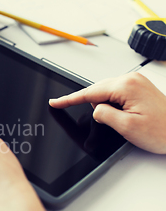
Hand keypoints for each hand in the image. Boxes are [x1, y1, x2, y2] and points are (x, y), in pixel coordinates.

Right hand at [50, 72, 165, 153]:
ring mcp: (135, 83)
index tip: (55, 102)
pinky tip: (123, 116)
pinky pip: (115, 95)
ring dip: (107, 109)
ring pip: (105, 94)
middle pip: (97, 91)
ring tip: (125, 121)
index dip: (70, 99)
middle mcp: (131, 80)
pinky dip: (113, 106)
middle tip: (112, 123)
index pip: (89, 92)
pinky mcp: (138, 89)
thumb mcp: (126, 127)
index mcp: (126, 86)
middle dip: (95, 108)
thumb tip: (95, 109)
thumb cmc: (163, 131)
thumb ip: (103, 115)